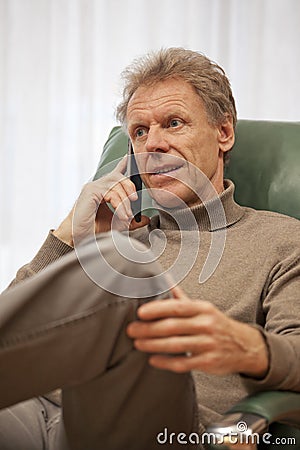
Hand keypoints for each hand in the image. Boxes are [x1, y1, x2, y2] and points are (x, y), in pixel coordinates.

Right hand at [54, 156, 148, 245]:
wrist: (78, 239)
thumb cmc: (93, 231)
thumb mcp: (117, 224)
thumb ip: (131, 220)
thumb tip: (145, 219)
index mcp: (101, 190)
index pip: (113, 174)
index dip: (122, 164)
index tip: (129, 156)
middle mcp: (95, 186)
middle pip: (118, 177)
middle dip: (129, 187)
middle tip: (135, 200)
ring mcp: (92, 187)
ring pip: (116, 185)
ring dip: (125, 202)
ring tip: (126, 216)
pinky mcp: (90, 192)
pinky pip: (111, 192)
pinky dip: (120, 204)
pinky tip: (122, 215)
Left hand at [127, 286, 268, 376]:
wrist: (245, 346)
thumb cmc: (215, 324)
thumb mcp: (202, 308)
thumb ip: (181, 297)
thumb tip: (164, 278)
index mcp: (203, 309)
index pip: (178, 307)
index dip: (158, 309)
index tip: (140, 312)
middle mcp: (207, 325)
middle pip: (173, 327)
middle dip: (149, 329)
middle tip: (131, 330)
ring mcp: (209, 344)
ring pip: (176, 345)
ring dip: (154, 345)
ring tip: (137, 344)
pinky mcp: (209, 362)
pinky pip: (184, 363)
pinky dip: (167, 362)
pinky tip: (153, 360)